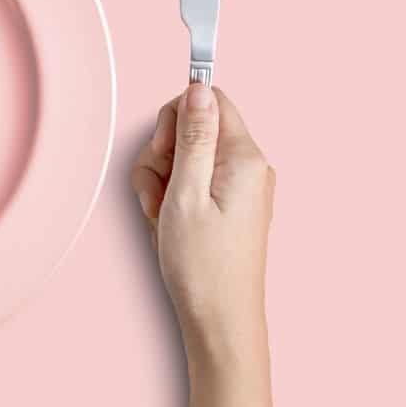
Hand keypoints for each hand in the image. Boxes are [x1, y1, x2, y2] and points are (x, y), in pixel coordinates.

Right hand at [131, 84, 274, 406]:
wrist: (220, 318)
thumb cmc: (202, 263)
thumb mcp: (185, 192)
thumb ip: (192, 136)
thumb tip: (199, 87)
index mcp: (244, 158)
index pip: (211, 101)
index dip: (177, 117)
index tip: (164, 150)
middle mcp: (248, 167)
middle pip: (194, 128)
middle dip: (163, 154)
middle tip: (157, 190)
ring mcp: (240, 187)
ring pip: (186, 156)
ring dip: (161, 180)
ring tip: (160, 214)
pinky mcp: (229, 205)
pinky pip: (193, 182)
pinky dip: (172, 197)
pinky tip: (166, 222)